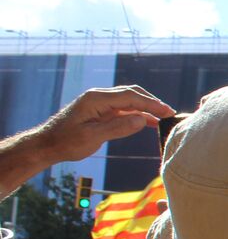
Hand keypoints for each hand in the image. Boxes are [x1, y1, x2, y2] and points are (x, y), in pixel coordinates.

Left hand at [34, 86, 173, 164]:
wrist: (47, 145)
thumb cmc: (66, 142)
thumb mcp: (92, 137)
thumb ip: (117, 128)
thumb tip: (143, 119)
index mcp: (96, 99)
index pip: (130, 97)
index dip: (151, 103)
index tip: (167, 112)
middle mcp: (99, 97)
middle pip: (132, 93)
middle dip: (152, 102)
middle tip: (170, 113)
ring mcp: (100, 103)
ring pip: (129, 100)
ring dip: (146, 107)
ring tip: (163, 117)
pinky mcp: (100, 111)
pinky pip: (123, 108)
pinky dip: (138, 113)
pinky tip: (149, 122)